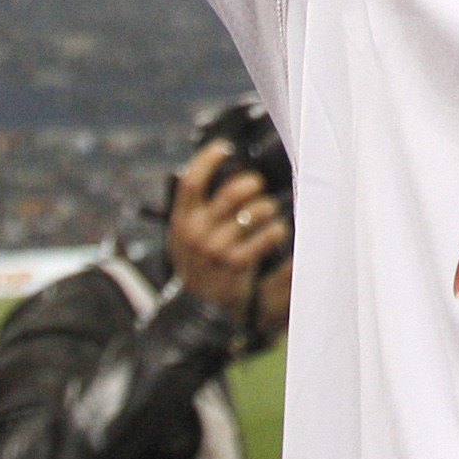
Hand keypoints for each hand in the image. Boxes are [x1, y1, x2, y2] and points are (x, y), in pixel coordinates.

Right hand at [163, 142, 289, 319]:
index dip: (209, 159)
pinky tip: (277, 231)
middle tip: (257, 185)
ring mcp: (216, 249)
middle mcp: (196, 233)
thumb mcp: (186, 236)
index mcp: (181, 220)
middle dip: (251, 183)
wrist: (195, 310)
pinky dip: (276, 230)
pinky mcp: (237, 264)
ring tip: (269, 211)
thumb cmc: (197, 263)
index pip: (191, 182)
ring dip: (267, 207)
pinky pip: (266, 237)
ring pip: (254, 212)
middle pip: (232, 193)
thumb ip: (200, 208)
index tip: (225, 148)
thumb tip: (227, 172)